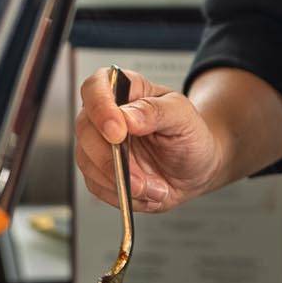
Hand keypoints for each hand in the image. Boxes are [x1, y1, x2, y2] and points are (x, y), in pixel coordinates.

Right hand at [75, 68, 222, 212]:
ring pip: (87, 161)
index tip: (117, 132)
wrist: (196, 168)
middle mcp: (106, 116)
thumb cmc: (189, 135)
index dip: (100, 108)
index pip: (95, 88)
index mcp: (125, 90)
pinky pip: (97, 186)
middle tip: (138, 177)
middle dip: (109, 158)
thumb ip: (156, 111)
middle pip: (85, 129)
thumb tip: (127, 117)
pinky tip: (147, 193)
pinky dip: (122, 195)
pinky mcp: (100, 172)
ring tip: (153, 188)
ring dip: (119, 181)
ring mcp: (100, 145)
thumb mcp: (183, 117)